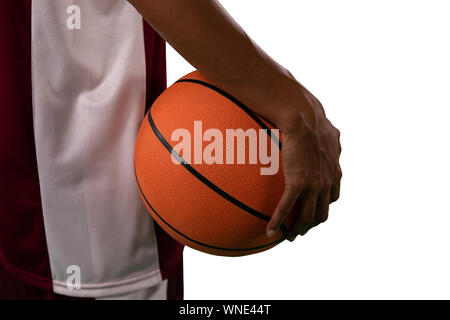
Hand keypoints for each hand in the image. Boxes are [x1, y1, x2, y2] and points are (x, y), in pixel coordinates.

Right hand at [266, 77, 341, 240]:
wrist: (301, 114)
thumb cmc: (309, 116)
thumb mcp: (325, 128)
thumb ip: (327, 138)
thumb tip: (325, 133)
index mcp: (333, 169)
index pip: (332, 196)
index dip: (322, 207)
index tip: (312, 211)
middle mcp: (328, 180)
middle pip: (322, 212)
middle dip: (311, 224)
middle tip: (300, 230)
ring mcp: (315, 183)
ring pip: (308, 216)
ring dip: (298, 229)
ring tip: (288, 237)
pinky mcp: (299, 182)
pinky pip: (287, 208)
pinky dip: (279, 222)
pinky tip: (270, 231)